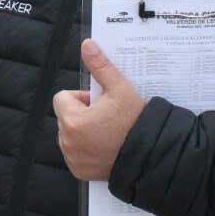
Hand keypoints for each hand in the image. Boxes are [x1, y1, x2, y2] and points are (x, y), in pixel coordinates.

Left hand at [53, 40, 145, 180]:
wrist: (152, 157)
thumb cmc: (136, 123)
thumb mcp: (121, 90)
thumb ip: (100, 66)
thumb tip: (87, 44)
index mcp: (73, 120)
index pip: (62, 98)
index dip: (81, 98)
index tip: (100, 104)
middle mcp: (67, 142)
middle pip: (65, 116)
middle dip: (82, 114)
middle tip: (107, 119)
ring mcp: (72, 158)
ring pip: (69, 134)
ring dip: (82, 131)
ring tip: (108, 134)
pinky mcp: (79, 171)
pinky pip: (74, 153)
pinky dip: (85, 149)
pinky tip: (105, 148)